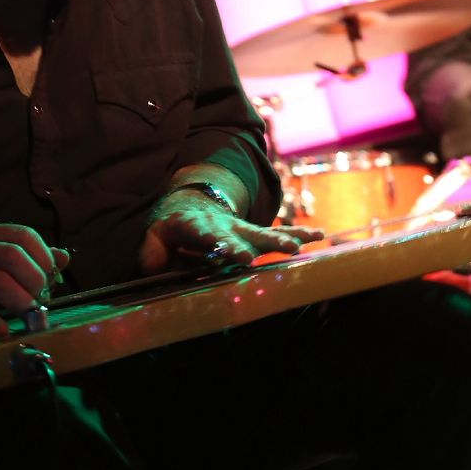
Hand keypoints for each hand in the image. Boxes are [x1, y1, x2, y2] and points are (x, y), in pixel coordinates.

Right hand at [0, 222, 68, 339]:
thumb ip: (26, 257)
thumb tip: (64, 257)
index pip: (24, 235)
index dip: (44, 257)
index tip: (51, 279)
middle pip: (13, 256)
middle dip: (35, 280)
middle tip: (39, 299)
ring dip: (19, 301)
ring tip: (28, 314)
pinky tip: (2, 331)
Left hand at [139, 190, 323, 275]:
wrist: (190, 203)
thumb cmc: (171, 225)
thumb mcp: (154, 234)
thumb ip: (152, 250)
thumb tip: (152, 266)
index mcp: (197, 224)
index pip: (209, 235)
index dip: (224, 244)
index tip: (240, 257)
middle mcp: (224, 223)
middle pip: (242, 233)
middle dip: (259, 242)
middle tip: (281, 249)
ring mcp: (240, 227)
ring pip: (264, 231)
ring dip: (285, 237)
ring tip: (305, 243)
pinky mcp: (253, 233)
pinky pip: (277, 234)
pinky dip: (298, 234)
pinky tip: (319, 236)